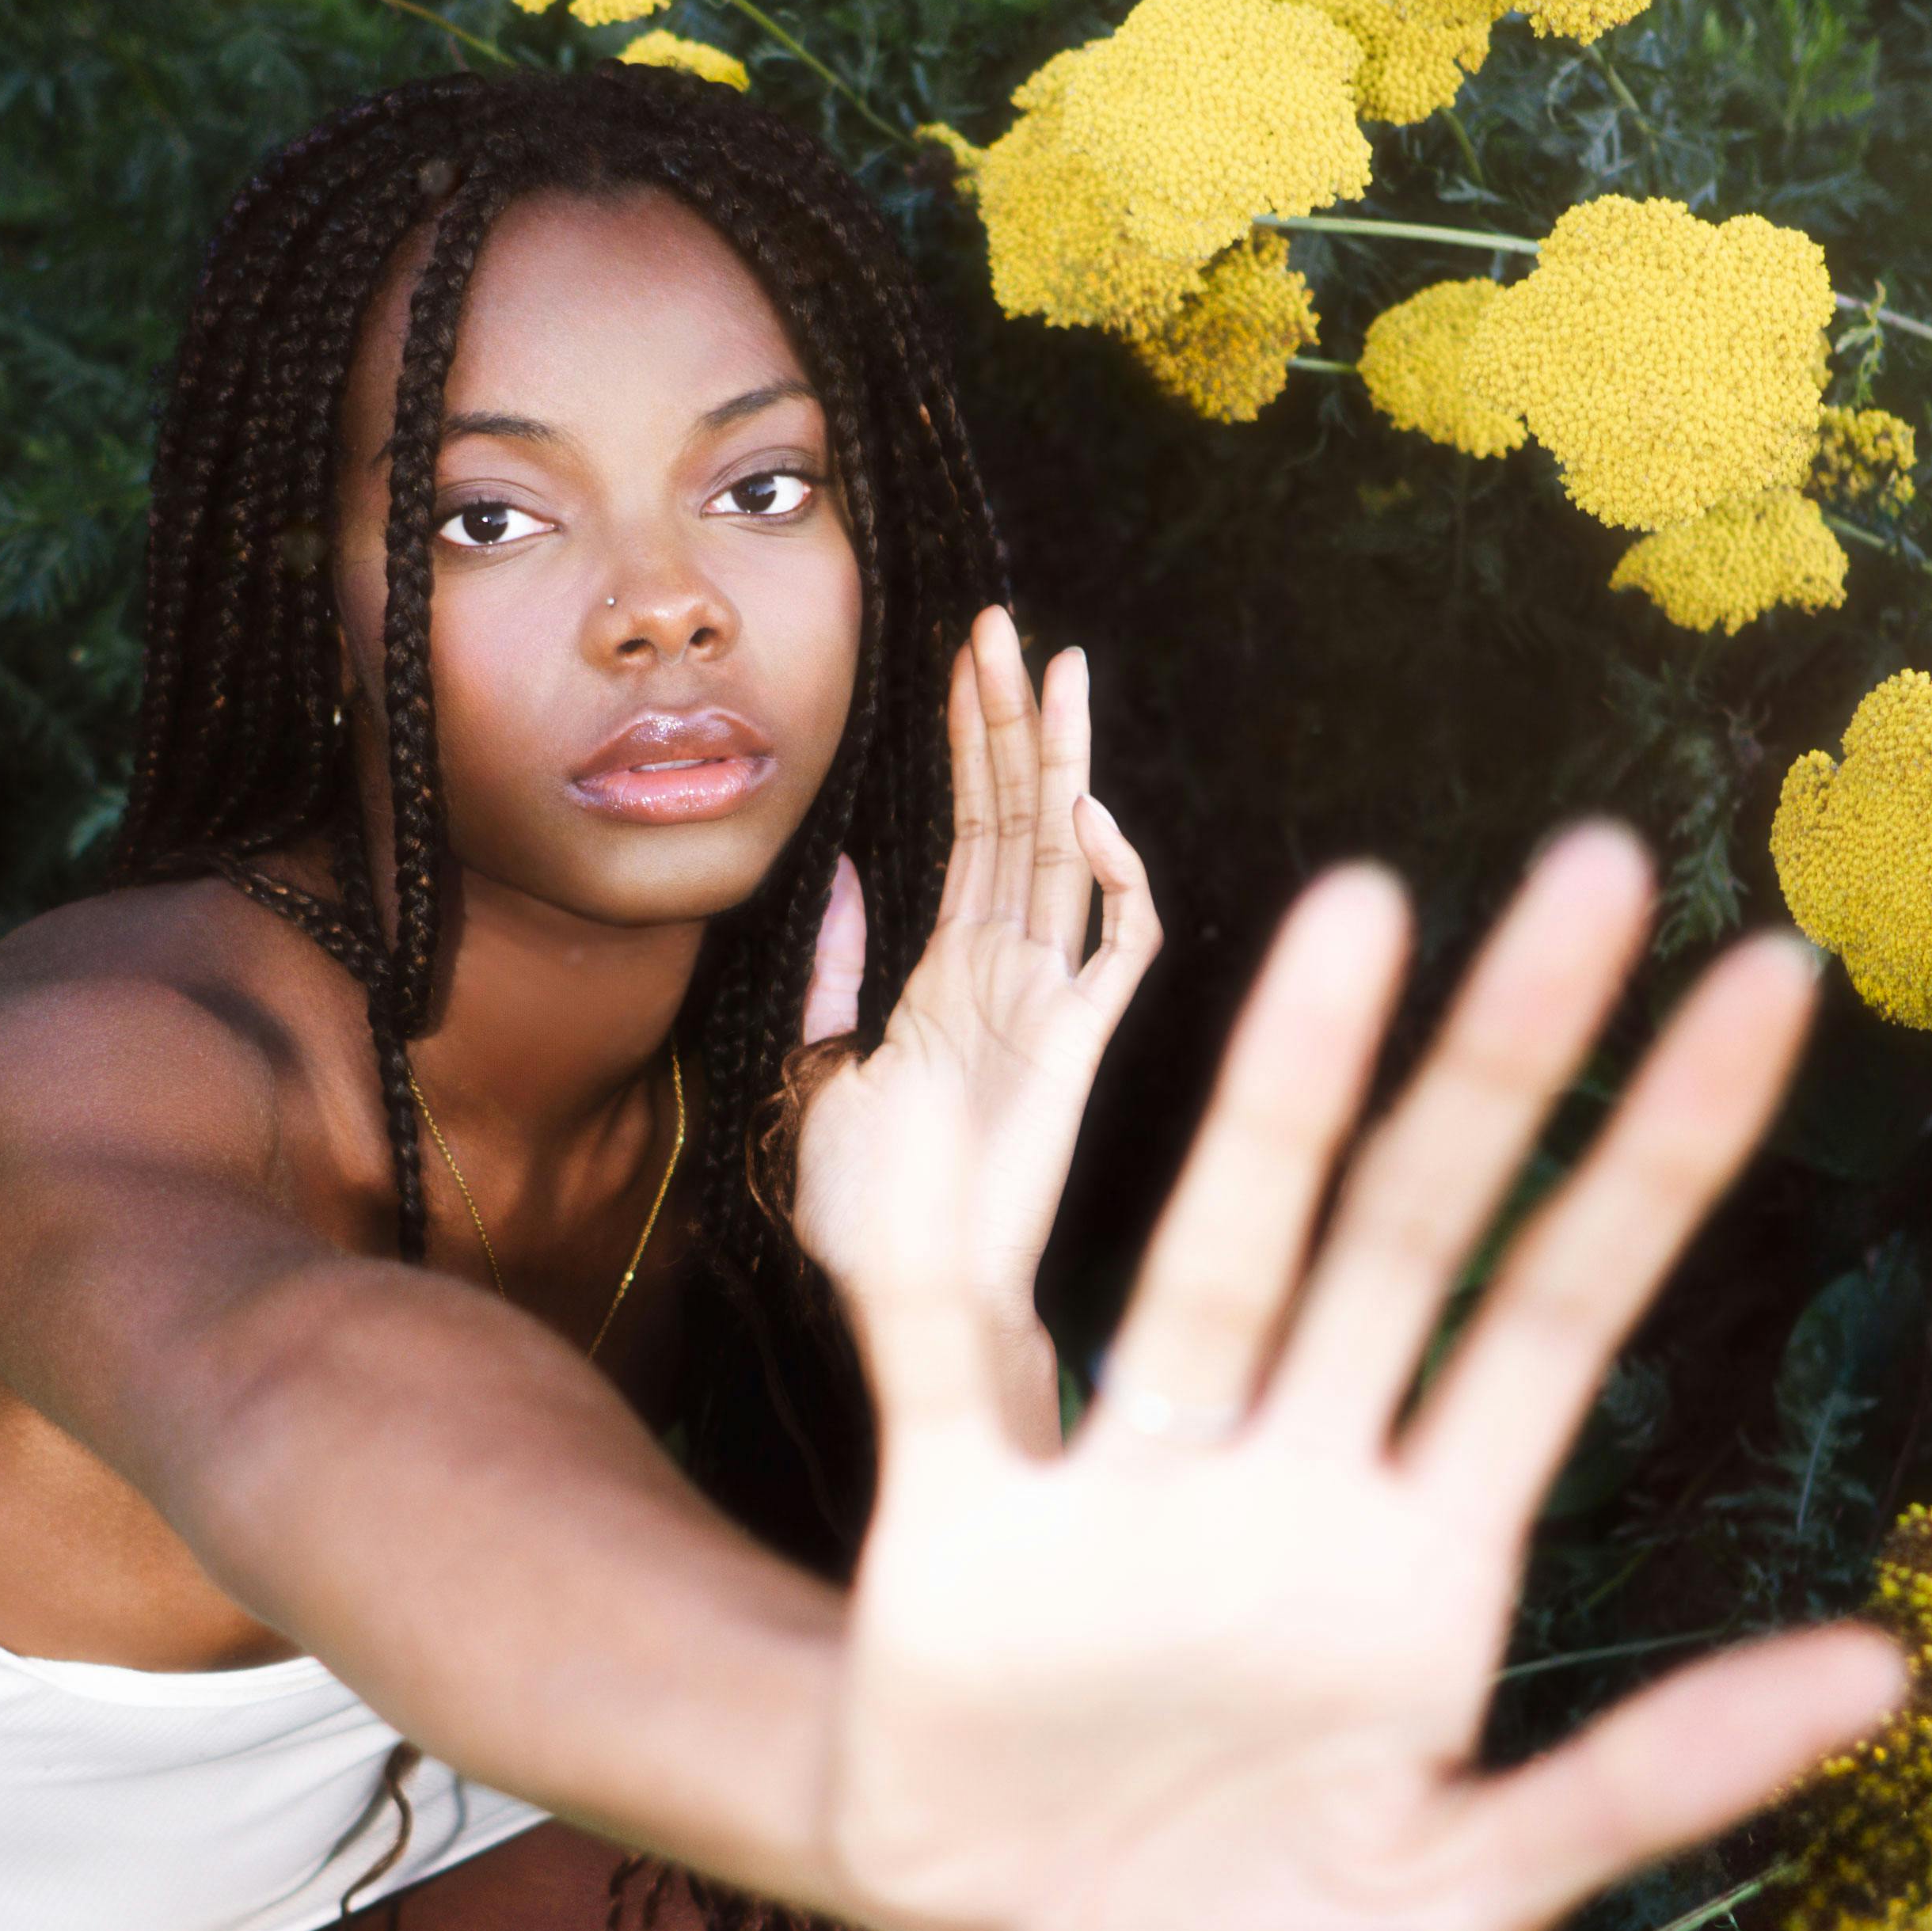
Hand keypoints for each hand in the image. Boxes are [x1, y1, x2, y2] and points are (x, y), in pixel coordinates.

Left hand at [791, 609, 1159, 1434]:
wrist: (909, 1305)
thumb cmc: (875, 1219)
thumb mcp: (814, 1076)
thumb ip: (829, 980)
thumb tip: (835, 875)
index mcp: (949, 976)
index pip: (966, 833)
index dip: (966, 747)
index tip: (961, 660)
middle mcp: (1007, 976)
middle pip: (1017, 821)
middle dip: (1012, 721)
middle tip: (1005, 625)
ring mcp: (1049, 1007)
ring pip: (1066, 858)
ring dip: (1059, 764)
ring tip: (1054, 669)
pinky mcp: (1079, 1051)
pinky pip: (1118, 951)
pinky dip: (1113, 883)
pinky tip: (1084, 816)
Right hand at [821, 824, 1907, 1930]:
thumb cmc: (1246, 1911)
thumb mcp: (1462, 1889)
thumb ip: (1655, 1783)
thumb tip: (1887, 1665)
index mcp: (1421, 1554)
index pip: (1558, 1314)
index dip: (1656, 1158)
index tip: (1767, 986)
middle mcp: (1288, 1471)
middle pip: (1413, 1234)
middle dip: (1504, 1061)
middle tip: (1602, 872)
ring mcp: (1129, 1483)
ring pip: (1219, 1255)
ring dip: (1284, 1096)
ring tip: (1363, 913)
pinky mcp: (962, 1523)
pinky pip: (945, 1373)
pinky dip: (920, 1260)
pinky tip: (920, 1120)